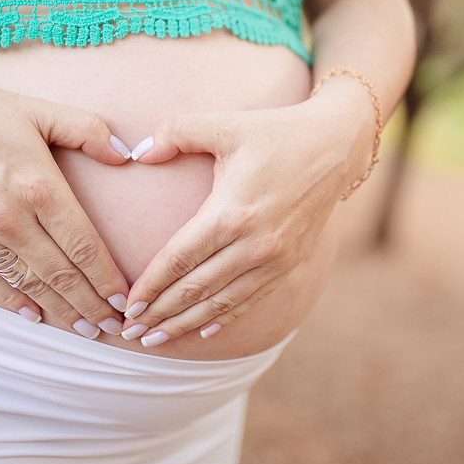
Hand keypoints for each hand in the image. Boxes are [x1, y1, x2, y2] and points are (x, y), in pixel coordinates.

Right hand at [0, 76, 133, 336]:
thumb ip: (89, 131)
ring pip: (30, 284)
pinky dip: (16, 302)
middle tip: (116, 327)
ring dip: (60, 311)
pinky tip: (36, 318)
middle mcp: (12, 218)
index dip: (106, 277)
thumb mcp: (42, 111)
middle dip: (91, 305)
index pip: (83, 245)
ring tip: (85, 330)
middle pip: (61, 274)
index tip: (125, 298)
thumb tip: (126, 156)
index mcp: (39, 187)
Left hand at [118, 76, 376, 343]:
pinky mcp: (291, 263)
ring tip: (156, 339)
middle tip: (130, 331)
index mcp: (231, 213)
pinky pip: (252, 299)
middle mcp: (253, 244)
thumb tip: (138, 154)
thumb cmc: (276, 132)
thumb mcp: (224, 124)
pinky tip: (204, 330)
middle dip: (160, 313)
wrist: (337, 145)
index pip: (179, 260)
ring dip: (186, 323)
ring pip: (221, 303)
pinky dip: (225, 317)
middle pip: (195, 290)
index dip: (150, 286)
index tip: (126, 305)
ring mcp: (275, 259)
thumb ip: (176, 133)